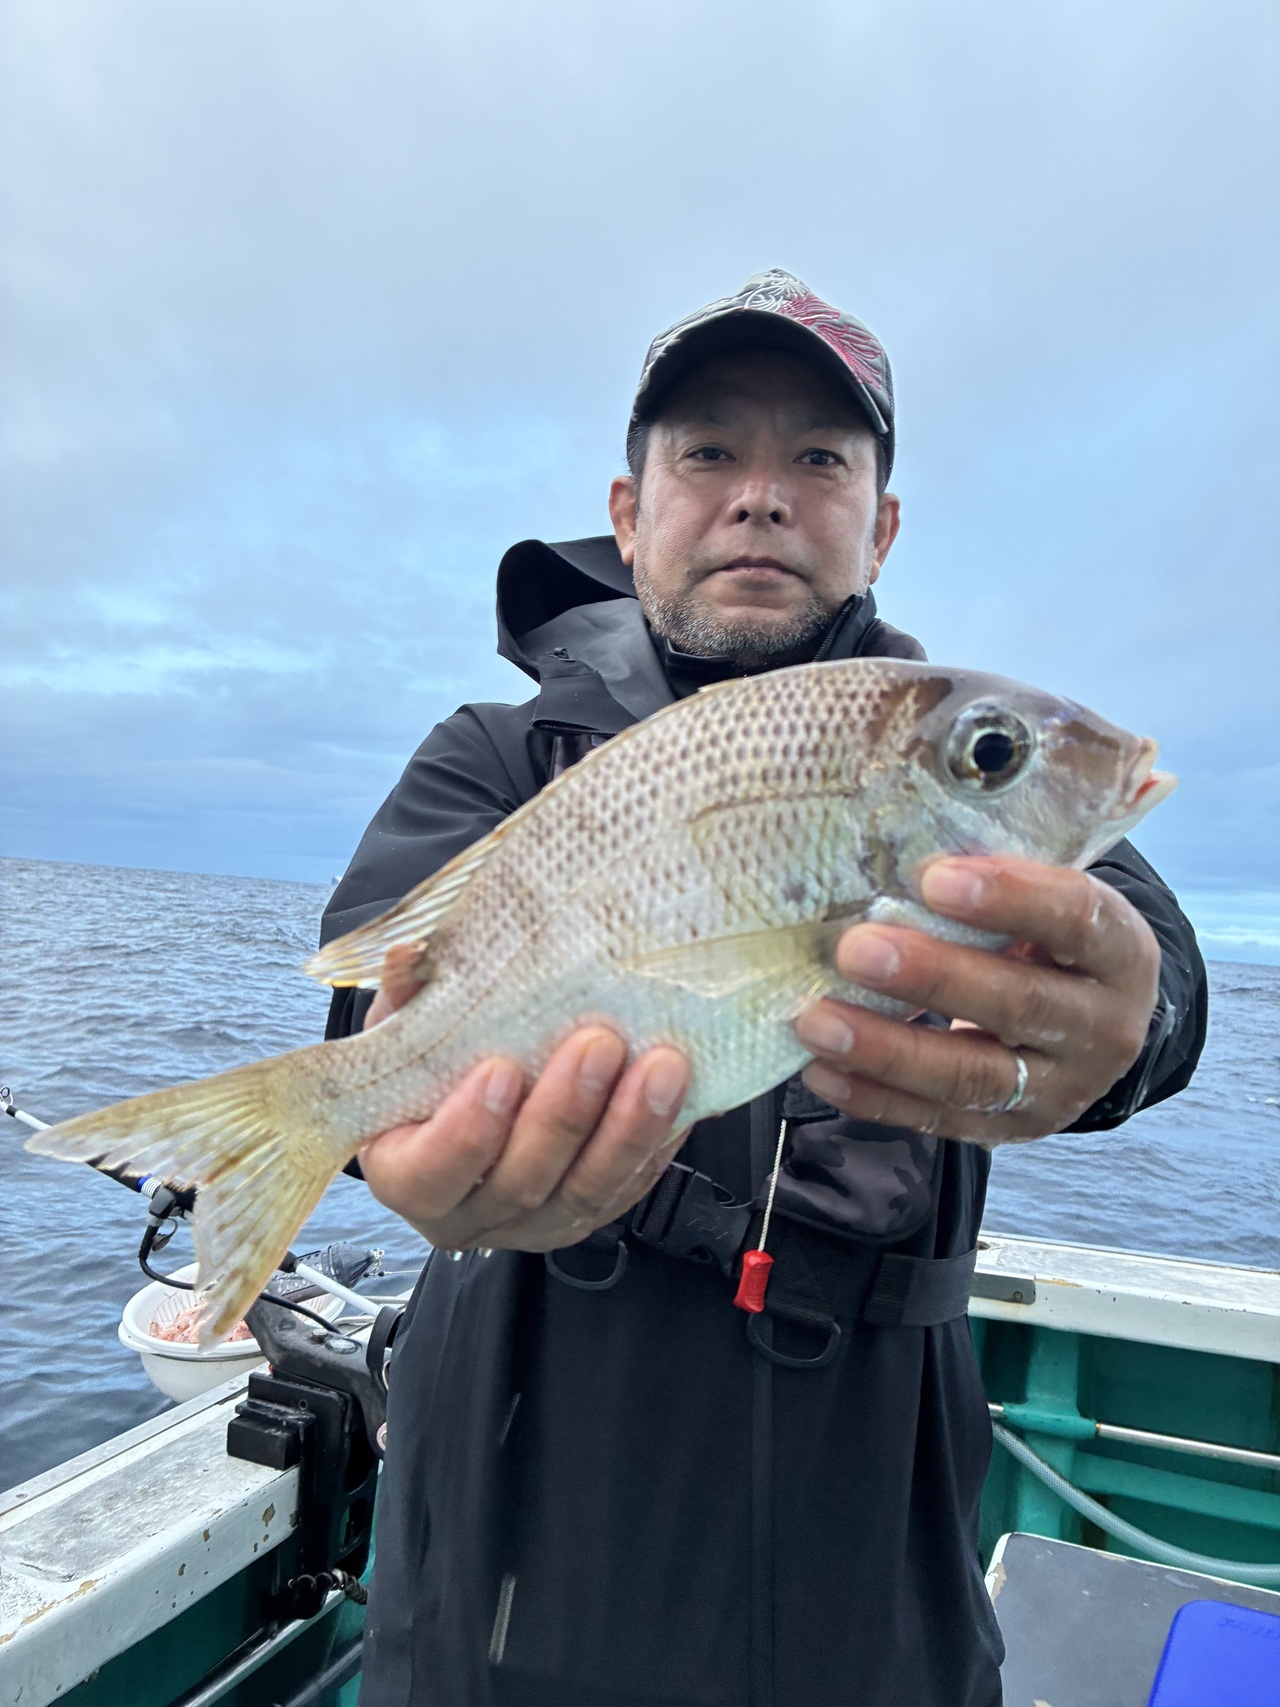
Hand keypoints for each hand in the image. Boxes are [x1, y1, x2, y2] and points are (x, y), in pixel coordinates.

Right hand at [358, 949, 690, 1249]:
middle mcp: (471, 1212)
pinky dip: (657, 1141)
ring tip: (662, 1067)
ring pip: (587, 1192)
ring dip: (629, 1129)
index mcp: (407, 1174)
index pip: (428, 1175)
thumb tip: (410, 953)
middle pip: (521, 1183)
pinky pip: (630, 1186)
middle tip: (599, 1044)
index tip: (500, 1070)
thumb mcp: (406, 1023)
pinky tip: (682, 1096)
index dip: (464, 1134)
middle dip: (565, 1115)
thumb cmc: (431, 1060)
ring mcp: (535, 1221)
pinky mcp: (589, 1211)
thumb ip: (408, 992)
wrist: (470, 1085)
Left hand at [793, 857, 1160, 1144]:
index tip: (933, 878)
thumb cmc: (1045, 936)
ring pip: (972, 1077)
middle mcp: (1103, 1029)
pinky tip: (821, 1069)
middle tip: (855, 950)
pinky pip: (938, 1120)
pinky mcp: (1012, 1131)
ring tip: (816, 1020)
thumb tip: (892, 843)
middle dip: (932, 978)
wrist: (1089, 1019)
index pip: (1076, 920)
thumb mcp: (1047, 895)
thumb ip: (993, 875)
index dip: (1009, 899)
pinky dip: (874, 1097)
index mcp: (1120, 952)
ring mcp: (1059, 1090)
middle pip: (1019, 1005)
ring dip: (887, 1049)